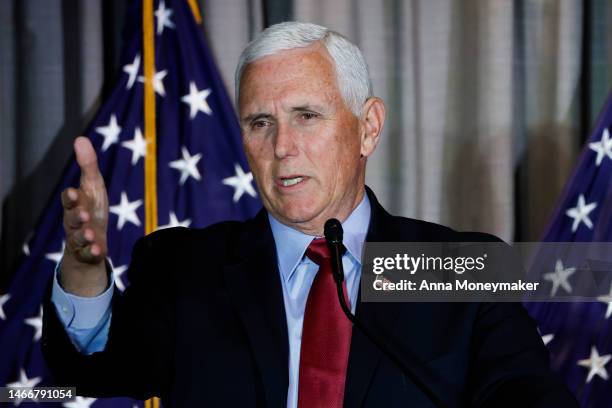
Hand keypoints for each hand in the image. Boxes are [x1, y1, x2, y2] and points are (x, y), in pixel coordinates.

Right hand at [60, 137, 108, 295]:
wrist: (92, 240)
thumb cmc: (92, 207)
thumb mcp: (93, 186)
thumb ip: (88, 165)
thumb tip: (80, 138)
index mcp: (76, 204)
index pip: (69, 199)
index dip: (71, 197)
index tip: (74, 192)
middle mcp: (75, 222)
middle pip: (71, 219)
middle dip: (76, 216)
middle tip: (84, 214)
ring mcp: (81, 238)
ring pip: (78, 238)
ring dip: (84, 235)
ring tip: (91, 234)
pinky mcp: (90, 252)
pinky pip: (89, 254)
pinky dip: (93, 252)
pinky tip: (99, 250)